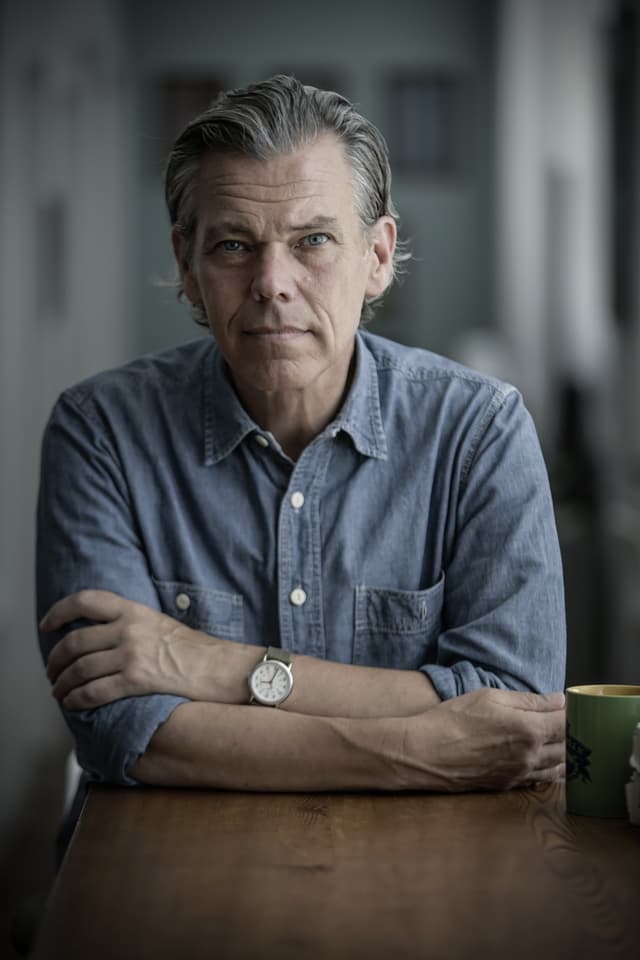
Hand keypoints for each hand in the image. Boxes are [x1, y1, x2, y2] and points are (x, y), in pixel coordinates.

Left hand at [41, 590, 225, 709]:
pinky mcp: (137, 680)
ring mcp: (132, 654)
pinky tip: (73, 704)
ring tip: (59, 691)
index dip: (59, 612)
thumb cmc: (194, 650)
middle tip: (51, 671)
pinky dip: (77, 699)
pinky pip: (94, 691)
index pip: (85, 601)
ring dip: (63, 684)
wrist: (219, 667)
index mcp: (133, 610)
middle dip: (55, 660)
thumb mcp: (157, 623)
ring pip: (80, 669)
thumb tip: (97, 638)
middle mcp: (129, 629)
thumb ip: (128, 624)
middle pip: (75, 641)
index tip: (47, 625)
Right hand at [401, 688, 564, 791]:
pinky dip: (551, 770)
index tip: (569, 705)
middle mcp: (530, 755)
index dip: (572, 713)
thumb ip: (529, 700)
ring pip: (558, 767)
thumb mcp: (490, 697)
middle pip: (568, 747)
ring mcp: (520, 773)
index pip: (567, 722)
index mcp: (529, 729)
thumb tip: (559, 701)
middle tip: (567, 721)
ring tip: (561, 740)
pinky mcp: (508, 785)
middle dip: (572, 733)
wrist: (426, 752)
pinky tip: (546, 760)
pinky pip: (541, 780)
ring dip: (565, 753)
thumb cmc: (454, 719)